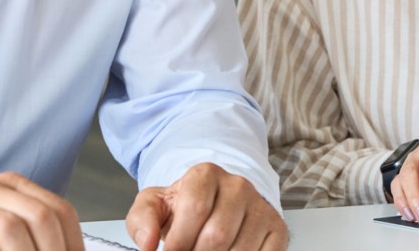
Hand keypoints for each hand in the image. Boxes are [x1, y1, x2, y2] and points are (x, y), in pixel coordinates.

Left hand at [124, 162, 285, 250]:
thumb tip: (147, 244)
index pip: (194, 209)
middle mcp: (238, 186)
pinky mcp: (277, 228)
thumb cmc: (184, 208)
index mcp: (206, 175)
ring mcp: (260, 207)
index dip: (178, 241)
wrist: (217, 204)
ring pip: (239, 250)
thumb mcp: (155, 206)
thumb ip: (142, 221)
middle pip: (217, 235)